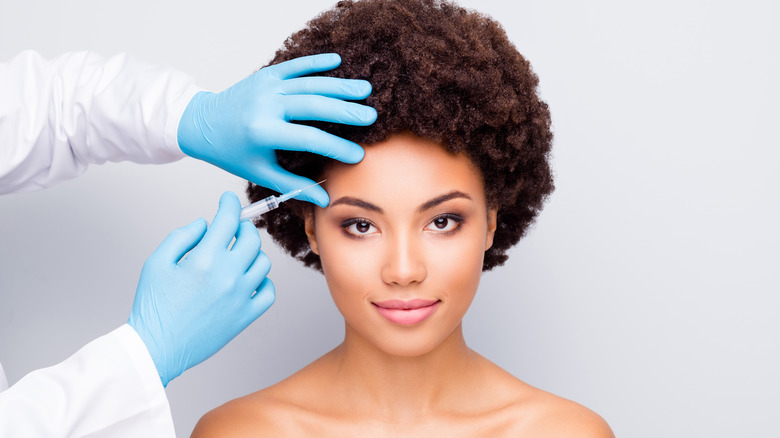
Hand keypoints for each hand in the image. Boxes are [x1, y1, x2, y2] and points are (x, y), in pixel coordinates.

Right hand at [128, 192, 273, 386]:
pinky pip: (268, 292)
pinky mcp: (246, 316)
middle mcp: (228, 275)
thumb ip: (182, 236)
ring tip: (237, 257)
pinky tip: (247, 280)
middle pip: (252, 238)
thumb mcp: (157, 263)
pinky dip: (262, 282)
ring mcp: (240, 296)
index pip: (228, 220)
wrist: (157, 347)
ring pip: (263, 263)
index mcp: (204, 259)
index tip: (229, 200)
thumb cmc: (154, 307)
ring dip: (252, 254)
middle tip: (233, 230)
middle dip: (243, 228)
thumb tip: (205, 224)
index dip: (230, 204)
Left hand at [177, 53, 376, 206]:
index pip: (309, 138)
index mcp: (263, 132)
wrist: (202, 123)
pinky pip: (295, 66)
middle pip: (315, 105)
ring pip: (310, 83)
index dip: (336, 147)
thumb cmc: (232, 152)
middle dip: (346, 110)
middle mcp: (266, 105)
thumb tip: (325, 199)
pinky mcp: (265, 75)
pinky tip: (338, 61)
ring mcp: (266, 86)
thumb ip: (293, 186)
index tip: (357, 155)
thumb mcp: (260, 172)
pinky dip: (317, 62)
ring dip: (339, 86)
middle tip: (371, 116)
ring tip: (365, 90)